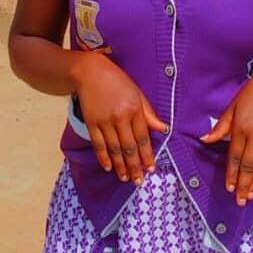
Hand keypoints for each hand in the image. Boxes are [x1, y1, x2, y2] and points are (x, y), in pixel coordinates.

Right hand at [73, 51, 167, 183]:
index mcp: (134, 109)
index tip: (151, 168)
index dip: (147, 155)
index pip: (143, 138)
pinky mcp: (91, 122)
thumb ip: (149, 113)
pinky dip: (103, 157)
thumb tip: (163, 129)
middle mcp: (119, 117)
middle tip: (138, 181)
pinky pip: (98, 144)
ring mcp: (104, 121)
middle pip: (129, 147)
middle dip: (135, 166)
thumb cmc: (117, 81)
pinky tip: (109, 167)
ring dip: (120, 166)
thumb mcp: (137, 93)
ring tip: (125, 179)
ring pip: (114, 149)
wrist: (90, 72)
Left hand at [200, 63, 252, 205]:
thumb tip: (205, 139)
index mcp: (241, 128)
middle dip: (244, 184)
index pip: (235, 157)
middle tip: (240, 201)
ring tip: (251, 196)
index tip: (229, 188)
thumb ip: (221, 126)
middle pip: (249, 165)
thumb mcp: (233, 106)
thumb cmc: (252, 92)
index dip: (232, 174)